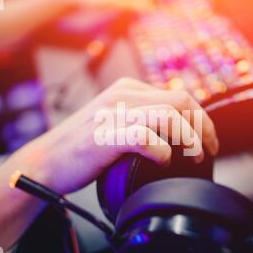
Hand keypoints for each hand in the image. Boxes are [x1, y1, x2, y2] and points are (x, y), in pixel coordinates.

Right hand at [16, 78, 218, 193]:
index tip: (208, 141)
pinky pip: (146, 138)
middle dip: (204, 128)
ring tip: (194, 158)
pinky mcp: (105, 135)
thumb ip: (141, 119)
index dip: (201, 119)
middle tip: (208, 151)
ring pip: (171, 116)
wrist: (44, 163)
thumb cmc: (81, 148)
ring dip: (190, 139)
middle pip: (182, 102)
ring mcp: (113, 113)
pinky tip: (162, 162)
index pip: (179, 96)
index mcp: (127, 90)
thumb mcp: (114, 122)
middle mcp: (122, 95)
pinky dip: (162, 151)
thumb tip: (177, 131)